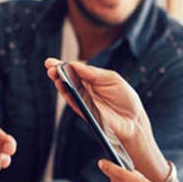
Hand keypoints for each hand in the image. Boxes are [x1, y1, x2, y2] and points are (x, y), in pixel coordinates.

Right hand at [46, 58, 168, 181]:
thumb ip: (95, 73)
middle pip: (68, 79)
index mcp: (92, 79)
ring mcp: (84, 101)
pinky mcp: (85, 112)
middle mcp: (86, 89)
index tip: (53, 61)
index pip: (75, 70)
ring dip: (59, 82)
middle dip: (57, 72)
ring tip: (53, 74)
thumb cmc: (126, 98)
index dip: (64, 65)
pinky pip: (73, 103)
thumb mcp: (113, 79)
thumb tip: (76, 65)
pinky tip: (61, 87)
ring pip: (68, 91)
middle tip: (48, 65)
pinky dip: (67, 95)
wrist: (134, 120)